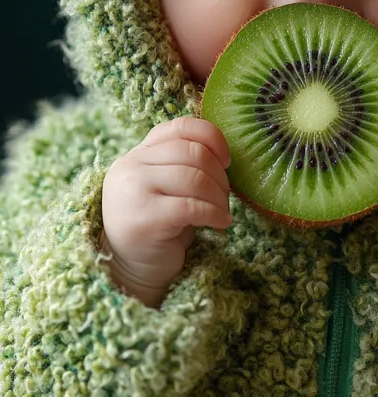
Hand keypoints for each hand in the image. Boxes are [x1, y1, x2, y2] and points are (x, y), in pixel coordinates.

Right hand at [100, 116, 231, 305]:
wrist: (131, 269)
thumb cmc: (158, 224)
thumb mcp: (166, 186)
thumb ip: (183, 163)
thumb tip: (225, 154)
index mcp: (138, 153)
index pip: (180, 127)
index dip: (212, 137)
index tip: (227, 160)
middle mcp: (131, 166)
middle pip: (192, 152)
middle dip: (220, 174)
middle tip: (226, 195)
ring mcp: (134, 191)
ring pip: (194, 178)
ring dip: (219, 196)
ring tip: (222, 211)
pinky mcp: (145, 219)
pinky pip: (192, 207)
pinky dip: (215, 213)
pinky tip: (221, 223)